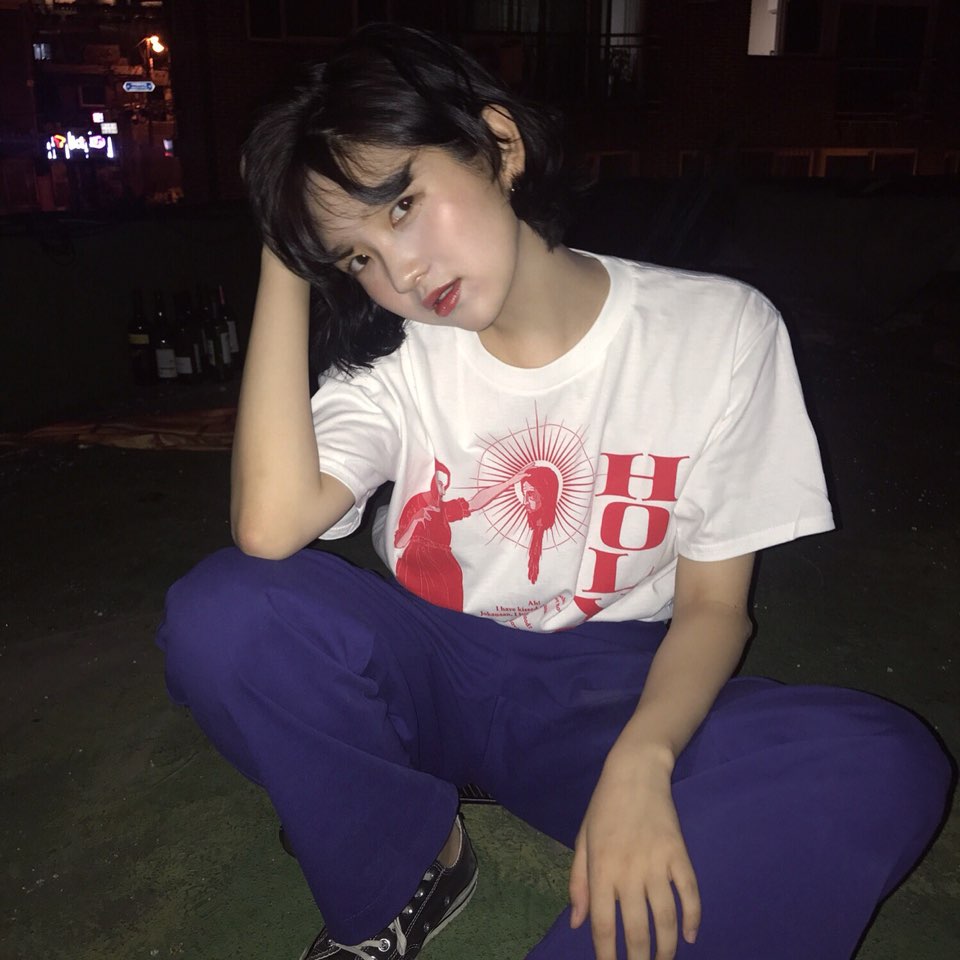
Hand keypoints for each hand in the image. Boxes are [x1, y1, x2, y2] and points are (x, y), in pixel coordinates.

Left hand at [569, 747, 699, 959]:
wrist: (635, 771)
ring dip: (667, 948)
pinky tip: (690, 936)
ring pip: (666, 919)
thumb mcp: (583, 840)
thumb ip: (578, 882)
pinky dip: (693, 918)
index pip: (604, 925)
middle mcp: (628, 871)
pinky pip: (690, 893)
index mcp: (601, 869)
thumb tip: (578, 923)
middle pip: (637, 930)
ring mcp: (656, 863)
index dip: (607, 956)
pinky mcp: (679, 854)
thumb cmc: (604, 806)